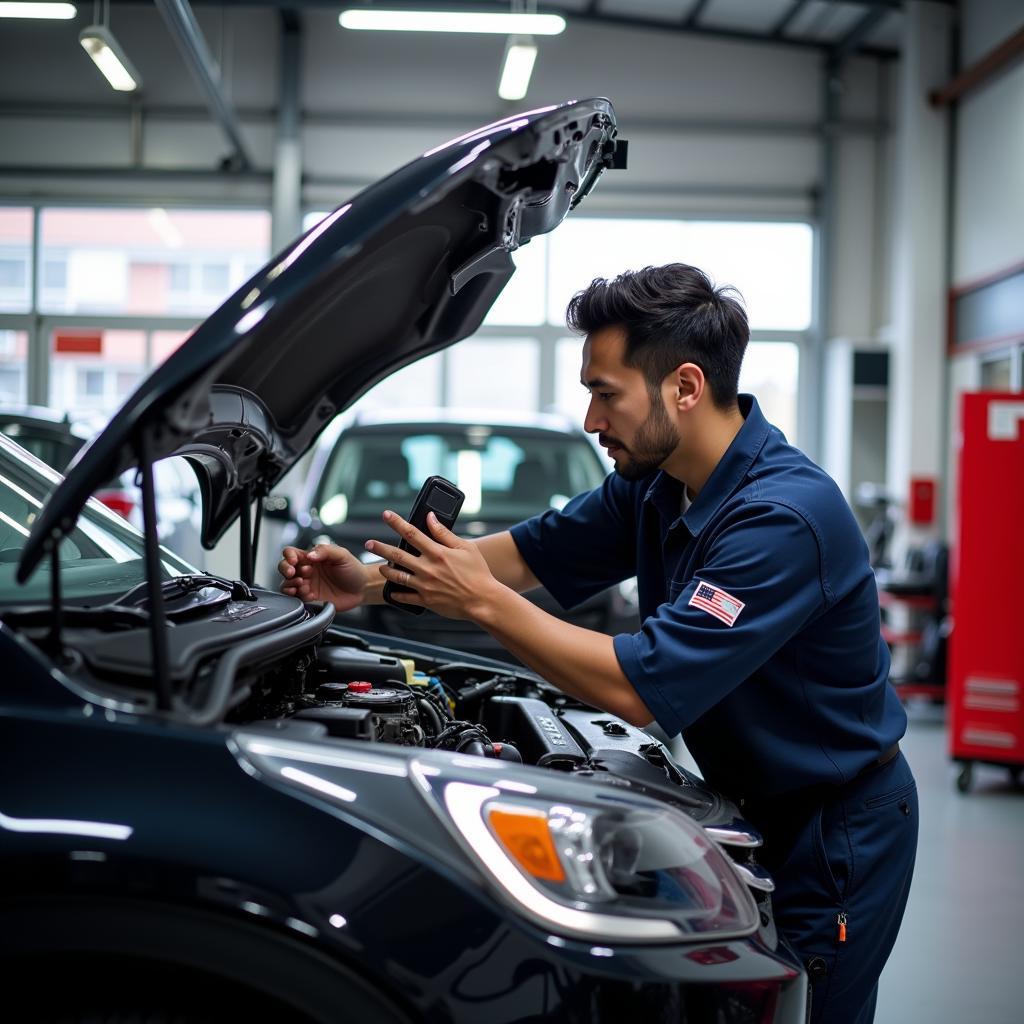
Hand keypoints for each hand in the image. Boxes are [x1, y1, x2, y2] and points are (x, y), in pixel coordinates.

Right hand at [278, 544, 365, 611]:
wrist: (363, 588)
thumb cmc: (353, 569)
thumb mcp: (342, 555)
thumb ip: (325, 551)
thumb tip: (309, 555)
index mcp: (311, 558)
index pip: (291, 553)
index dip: (288, 556)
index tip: (294, 560)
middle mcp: (306, 571)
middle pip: (284, 567)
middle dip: (285, 569)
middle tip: (294, 573)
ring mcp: (307, 585)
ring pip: (286, 584)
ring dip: (290, 584)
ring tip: (302, 584)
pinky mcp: (310, 599)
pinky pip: (296, 598)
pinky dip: (298, 596)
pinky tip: (310, 594)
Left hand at [367, 510, 500, 620]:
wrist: (483, 600)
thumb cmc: (478, 573)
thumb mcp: (465, 548)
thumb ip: (445, 533)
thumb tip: (431, 518)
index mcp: (437, 553)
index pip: (411, 533)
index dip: (396, 523)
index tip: (386, 515)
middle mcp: (427, 568)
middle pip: (397, 555)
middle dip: (380, 547)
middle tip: (369, 543)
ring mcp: (425, 585)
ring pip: (397, 576)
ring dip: (386, 570)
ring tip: (380, 567)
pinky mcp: (426, 600)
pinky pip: (405, 597)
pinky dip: (397, 594)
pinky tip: (392, 590)